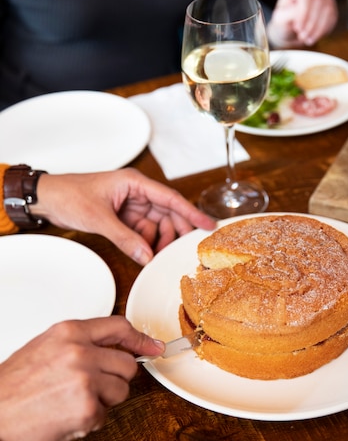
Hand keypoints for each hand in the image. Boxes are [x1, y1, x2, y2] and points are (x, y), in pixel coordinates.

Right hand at [0, 316, 163, 440]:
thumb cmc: (12, 387)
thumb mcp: (44, 348)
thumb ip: (80, 344)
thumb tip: (117, 349)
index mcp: (69, 332)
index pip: (119, 327)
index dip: (140, 339)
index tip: (153, 347)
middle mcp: (80, 352)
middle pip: (128, 364)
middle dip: (115, 379)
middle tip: (90, 389)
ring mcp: (86, 379)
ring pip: (121, 390)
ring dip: (104, 401)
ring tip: (71, 402)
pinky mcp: (87, 408)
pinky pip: (106, 415)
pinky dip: (90, 421)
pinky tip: (65, 417)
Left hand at [32, 168, 215, 265]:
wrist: (46, 199)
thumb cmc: (69, 195)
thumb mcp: (99, 218)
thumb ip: (125, 238)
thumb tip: (147, 256)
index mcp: (134, 183)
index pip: (170, 199)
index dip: (191, 213)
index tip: (208, 225)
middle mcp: (136, 193)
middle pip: (167, 214)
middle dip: (173, 233)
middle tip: (180, 251)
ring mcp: (130, 206)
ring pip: (156, 226)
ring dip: (156, 242)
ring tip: (154, 256)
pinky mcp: (123, 218)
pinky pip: (142, 233)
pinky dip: (144, 244)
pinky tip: (144, 255)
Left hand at [267, 0, 337, 47]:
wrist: (291, 31)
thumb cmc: (284, 24)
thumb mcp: (280, 20)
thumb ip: (287, 15)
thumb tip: (299, 13)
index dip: (304, 13)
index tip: (298, 28)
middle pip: (318, 1)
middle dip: (311, 23)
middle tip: (302, 37)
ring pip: (327, 9)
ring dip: (317, 28)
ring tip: (307, 39)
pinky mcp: (330, 5)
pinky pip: (332, 16)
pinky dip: (323, 30)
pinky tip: (314, 36)